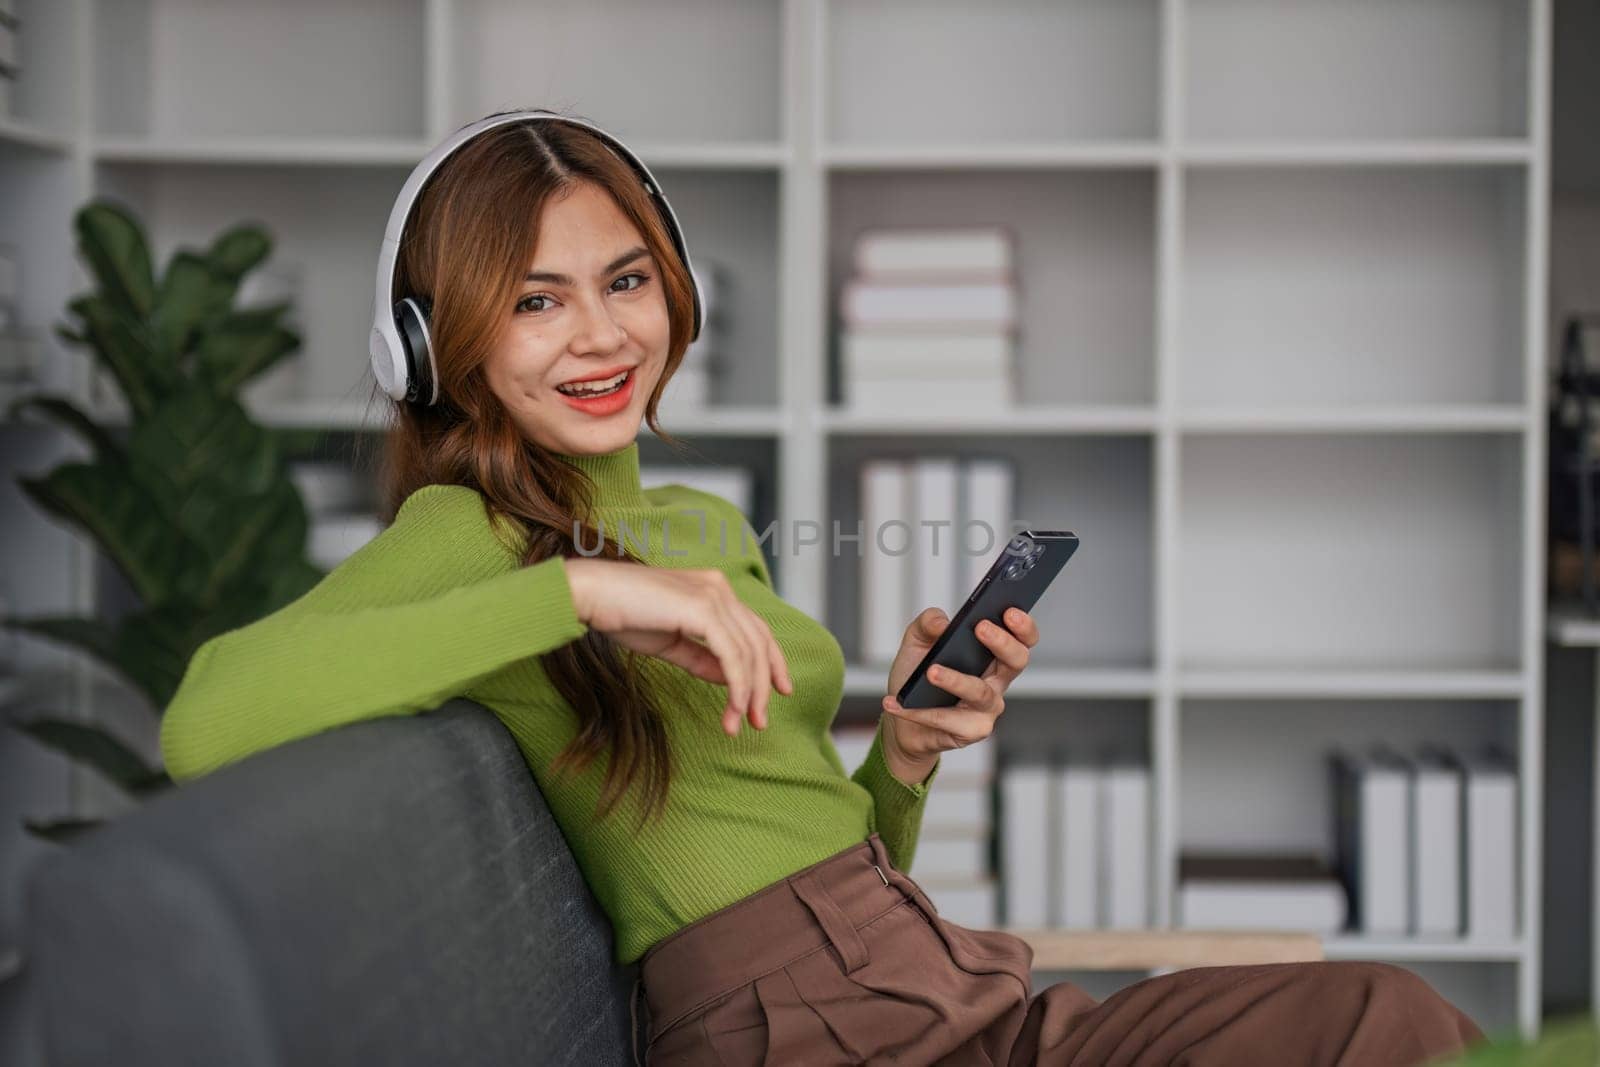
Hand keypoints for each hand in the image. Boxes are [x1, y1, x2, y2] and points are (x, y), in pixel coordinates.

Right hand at [562, 557, 792, 736]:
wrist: (590, 596)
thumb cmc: (622, 615)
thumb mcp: (671, 643)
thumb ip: (703, 658)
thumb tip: (730, 680)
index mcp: (713, 589)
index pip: (755, 628)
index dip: (771, 662)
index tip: (778, 692)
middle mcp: (719, 587)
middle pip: (759, 641)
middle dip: (764, 685)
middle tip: (760, 721)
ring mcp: (713, 595)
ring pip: (749, 651)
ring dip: (749, 693)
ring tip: (741, 724)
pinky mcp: (703, 609)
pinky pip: (732, 655)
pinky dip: (737, 685)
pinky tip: (733, 708)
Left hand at [879, 606, 1039, 766]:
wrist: (901, 720)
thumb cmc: (918, 679)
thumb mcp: (917, 642)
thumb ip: (927, 623)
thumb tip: (942, 623)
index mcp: (992, 655)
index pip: (1021, 638)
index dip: (1023, 625)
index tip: (1009, 610)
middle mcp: (996, 680)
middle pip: (1017, 660)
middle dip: (1003, 642)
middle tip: (980, 628)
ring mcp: (987, 707)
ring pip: (980, 692)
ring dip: (955, 680)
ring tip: (930, 671)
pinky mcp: (972, 730)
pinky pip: (948, 719)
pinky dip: (919, 712)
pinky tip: (895, 703)